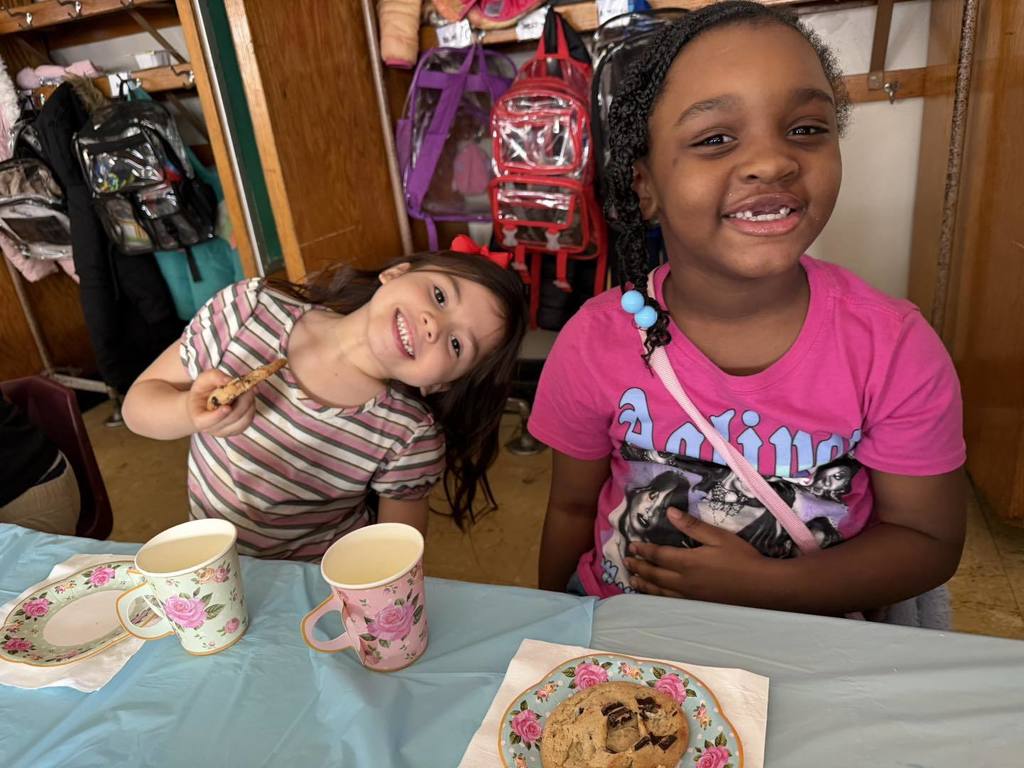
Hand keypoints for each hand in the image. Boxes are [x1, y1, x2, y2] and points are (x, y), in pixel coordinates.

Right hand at [187, 370, 255, 437]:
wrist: (204, 402)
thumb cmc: (203, 391)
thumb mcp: (204, 380)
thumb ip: (215, 377)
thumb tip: (229, 380)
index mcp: (198, 418)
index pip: (208, 422)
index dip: (218, 415)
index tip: (227, 407)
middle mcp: (211, 428)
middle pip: (232, 418)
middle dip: (242, 401)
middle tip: (248, 387)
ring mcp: (225, 431)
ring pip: (243, 421)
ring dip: (250, 404)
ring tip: (249, 391)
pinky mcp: (236, 430)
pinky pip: (248, 422)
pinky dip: (251, 409)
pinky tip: (249, 399)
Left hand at [624, 508, 769, 602]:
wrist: (761, 587)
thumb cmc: (742, 558)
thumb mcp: (717, 536)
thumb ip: (692, 526)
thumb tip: (670, 512)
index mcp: (687, 562)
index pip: (658, 555)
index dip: (643, 550)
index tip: (632, 545)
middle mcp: (684, 581)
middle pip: (655, 574)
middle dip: (639, 567)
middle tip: (627, 561)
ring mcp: (690, 596)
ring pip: (660, 591)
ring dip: (644, 584)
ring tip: (633, 579)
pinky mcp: (698, 605)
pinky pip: (670, 602)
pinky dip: (658, 597)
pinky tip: (655, 596)